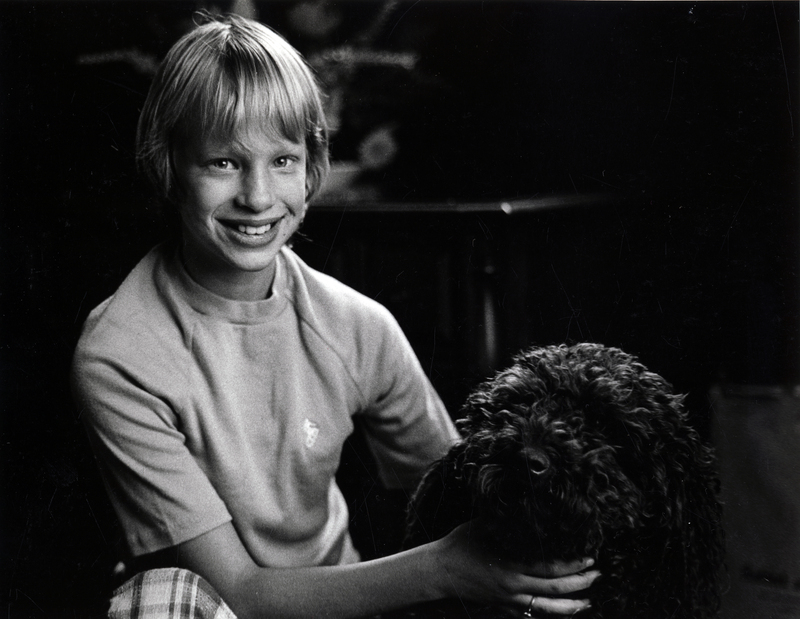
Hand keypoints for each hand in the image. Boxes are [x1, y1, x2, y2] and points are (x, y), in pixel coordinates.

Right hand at [430, 521, 598, 615]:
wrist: (440, 571)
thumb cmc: (462, 543)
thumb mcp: (485, 525)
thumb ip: (509, 521)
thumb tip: (531, 507)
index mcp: (510, 562)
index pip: (550, 567)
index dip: (573, 564)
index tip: (588, 557)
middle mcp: (512, 585)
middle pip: (554, 588)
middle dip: (580, 583)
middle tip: (597, 575)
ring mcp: (508, 600)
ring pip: (547, 608)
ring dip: (571, 606)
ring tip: (588, 601)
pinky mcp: (504, 608)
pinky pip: (532, 614)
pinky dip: (550, 614)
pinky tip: (563, 611)